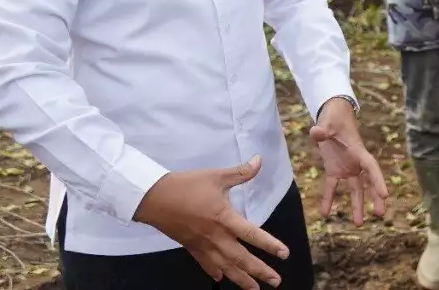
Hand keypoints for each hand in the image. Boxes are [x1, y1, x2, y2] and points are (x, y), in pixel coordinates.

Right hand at [133, 155, 287, 289]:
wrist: (153, 198)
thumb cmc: (186, 185)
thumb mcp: (215, 175)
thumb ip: (240, 172)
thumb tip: (259, 160)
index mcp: (224, 218)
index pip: (252, 234)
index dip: (269, 245)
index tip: (284, 254)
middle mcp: (215, 236)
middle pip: (241, 258)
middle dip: (259, 271)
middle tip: (276, 281)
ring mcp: (202, 245)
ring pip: (225, 267)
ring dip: (241, 279)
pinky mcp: (190, 247)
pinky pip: (205, 264)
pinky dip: (215, 272)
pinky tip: (221, 279)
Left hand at [310, 98, 388, 225]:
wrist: (333, 116)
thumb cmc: (334, 118)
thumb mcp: (328, 122)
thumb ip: (322, 130)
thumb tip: (315, 132)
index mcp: (358, 152)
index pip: (372, 168)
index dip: (378, 181)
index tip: (386, 195)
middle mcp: (355, 163)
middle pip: (368, 183)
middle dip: (374, 198)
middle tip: (379, 214)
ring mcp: (346, 168)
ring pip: (355, 189)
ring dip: (356, 205)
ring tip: (359, 224)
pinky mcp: (334, 170)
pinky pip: (333, 187)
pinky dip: (329, 200)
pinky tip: (325, 214)